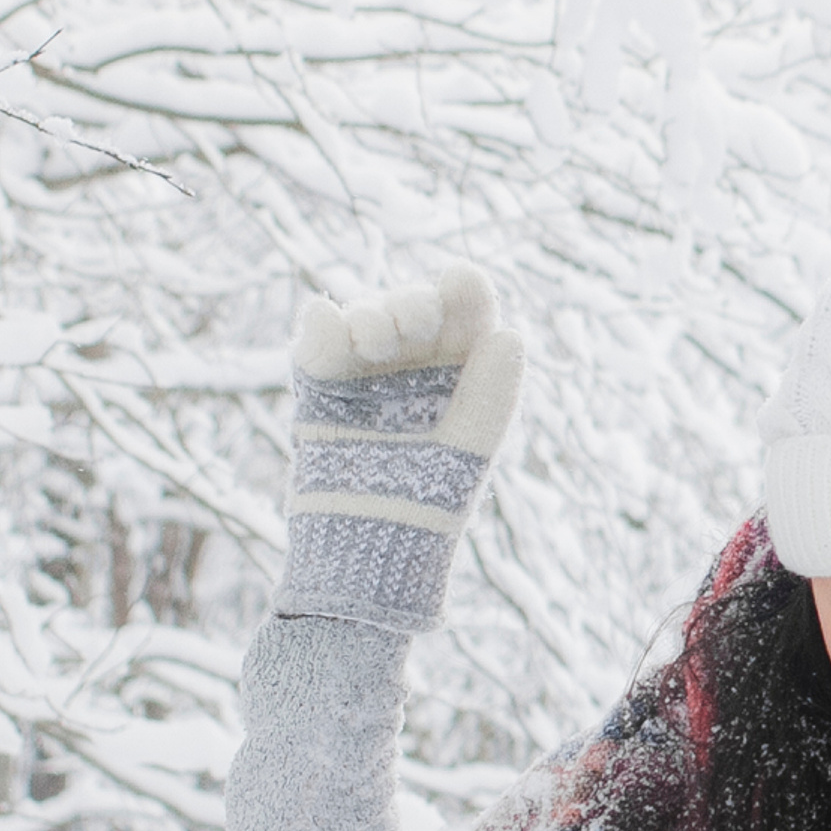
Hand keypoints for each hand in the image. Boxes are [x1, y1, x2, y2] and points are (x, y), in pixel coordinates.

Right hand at [274, 267, 524, 633]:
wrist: (370, 548)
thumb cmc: (430, 503)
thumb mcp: (470, 450)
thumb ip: (491, 396)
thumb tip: (512, 333)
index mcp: (461, 371)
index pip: (467, 313)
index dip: (465, 290)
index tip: (462, 281)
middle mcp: (414, 362)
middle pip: (414, 305)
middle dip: (412, 303)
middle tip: (412, 323)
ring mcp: (364, 370)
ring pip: (367, 315)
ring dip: (372, 314)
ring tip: (374, 340)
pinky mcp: (318, 384)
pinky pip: (318, 341)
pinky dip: (322, 326)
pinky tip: (328, 319)